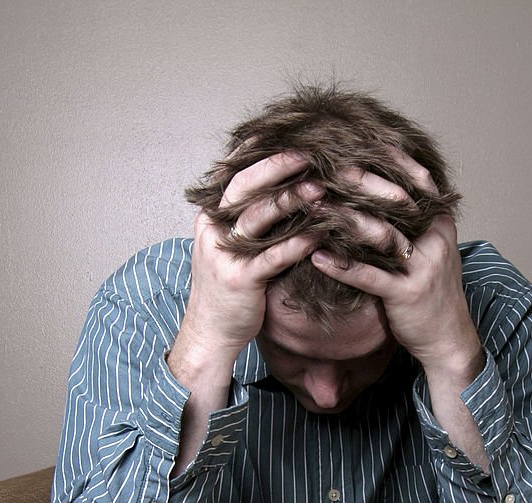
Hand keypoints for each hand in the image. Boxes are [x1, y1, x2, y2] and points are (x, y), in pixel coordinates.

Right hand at [180, 151, 323, 363]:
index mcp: (210, 219)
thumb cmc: (228, 291)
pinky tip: (320, 234)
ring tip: (321, 189)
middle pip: (246, 188)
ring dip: (292, 201)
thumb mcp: (230, 249)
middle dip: (279, 168)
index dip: (262, 156)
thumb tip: (279, 192)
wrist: (211, 333)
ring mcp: (225, 255)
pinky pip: (273, 256)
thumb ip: (247, 222)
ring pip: (259, 218)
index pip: (236, 176)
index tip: (291, 139)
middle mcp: (214, 231)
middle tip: (310, 154)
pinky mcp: (242, 280)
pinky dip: (298, 243)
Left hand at [310, 151, 480, 376]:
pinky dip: (340, 265)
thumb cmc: (431, 293)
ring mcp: (421, 267)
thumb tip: (380, 189)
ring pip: (380, 235)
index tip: (352, 142)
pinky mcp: (405, 294)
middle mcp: (434, 239)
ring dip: (343, 219)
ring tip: (312, 208)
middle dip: (358, 182)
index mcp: (439, 222)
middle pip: (395, 201)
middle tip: (324, 166)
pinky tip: (315, 256)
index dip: (384, 160)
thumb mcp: (430, 249)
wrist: (448, 338)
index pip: (414, 180)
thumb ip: (411, 221)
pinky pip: (368, 276)